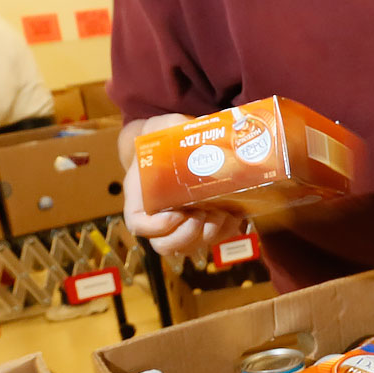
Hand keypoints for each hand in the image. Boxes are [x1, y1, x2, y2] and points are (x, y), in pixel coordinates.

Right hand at [122, 115, 248, 258]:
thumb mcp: (164, 127)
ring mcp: (180, 224)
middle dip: (187, 236)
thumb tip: (189, 124)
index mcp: (141, 196)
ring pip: (188, 247)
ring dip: (207, 237)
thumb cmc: (166, 136)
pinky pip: (211, 241)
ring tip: (222, 215)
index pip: (138, 225)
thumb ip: (171, 126)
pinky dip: (224, 233)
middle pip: (164, 245)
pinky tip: (234, 217)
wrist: (178, 143)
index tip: (177, 215)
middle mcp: (158, 216)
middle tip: (204, 216)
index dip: (156, 227)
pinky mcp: (202, 224)